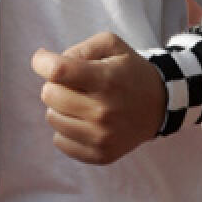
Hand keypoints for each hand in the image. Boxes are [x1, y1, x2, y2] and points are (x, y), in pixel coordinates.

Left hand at [31, 32, 165, 164]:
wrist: (160, 105)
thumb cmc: (129, 72)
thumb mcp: (112, 46)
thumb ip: (81, 48)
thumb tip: (47, 63)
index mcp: (107, 80)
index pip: (58, 71)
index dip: (42, 63)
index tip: (43, 60)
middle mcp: (104, 111)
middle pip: (49, 95)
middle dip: (56, 85)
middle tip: (74, 84)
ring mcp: (102, 137)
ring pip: (52, 118)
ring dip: (61, 108)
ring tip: (82, 103)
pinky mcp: (100, 155)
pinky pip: (59, 141)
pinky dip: (66, 130)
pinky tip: (84, 121)